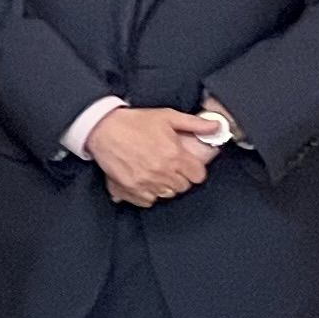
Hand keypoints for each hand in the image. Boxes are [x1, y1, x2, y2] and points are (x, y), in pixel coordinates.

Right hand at [91, 106, 222, 207]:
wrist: (102, 128)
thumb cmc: (133, 122)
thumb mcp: (167, 116)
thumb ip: (194, 123)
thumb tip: (215, 126)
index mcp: (174, 155)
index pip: (198, 176)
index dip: (194, 170)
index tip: (187, 164)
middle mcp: (162, 172)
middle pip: (183, 187)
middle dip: (180, 177)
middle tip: (170, 166)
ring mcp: (146, 182)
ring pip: (167, 194)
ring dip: (164, 185)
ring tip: (156, 172)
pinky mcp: (131, 188)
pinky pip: (148, 201)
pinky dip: (148, 193)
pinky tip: (144, 181)